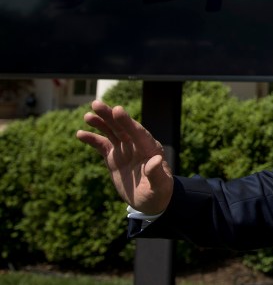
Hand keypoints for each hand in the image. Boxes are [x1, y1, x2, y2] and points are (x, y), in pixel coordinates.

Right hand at [76, 100, 172, 214]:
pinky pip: (101, 145)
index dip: (127, 121)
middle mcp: (136, 145)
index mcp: (150, 149)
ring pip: (111, 133)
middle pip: (122, 128)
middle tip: (96, 104)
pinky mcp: (114, 158)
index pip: (138, 132)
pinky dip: (92, 139)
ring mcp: (124, 150)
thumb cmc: (159, 193)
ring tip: (88, 115)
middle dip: (109, 116)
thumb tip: (156, 161)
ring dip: (100, 123)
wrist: (151, 201)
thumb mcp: (160, 186)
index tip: (118, 110)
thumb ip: (157, 174)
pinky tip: (80, 133)